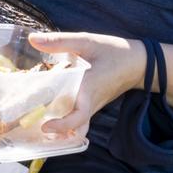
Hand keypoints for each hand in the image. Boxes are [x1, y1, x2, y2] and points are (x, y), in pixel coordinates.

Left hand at [27, 32, 145, 133]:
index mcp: (89, 89)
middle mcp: (91, 102)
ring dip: (63, 130)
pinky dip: (68, 122)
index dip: (62, 125)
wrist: (139, 62)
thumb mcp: (86, 41)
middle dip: (58, 133)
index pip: (78, 116)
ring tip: (40, 124)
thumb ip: (59, 41)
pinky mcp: (94, 104)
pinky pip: (81, 118)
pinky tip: (50, 113)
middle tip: (35, 126)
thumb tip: (33, 39)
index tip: (45, 126)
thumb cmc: (113, 51)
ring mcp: (94, 106)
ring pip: (79, 126)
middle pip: (76, 128)